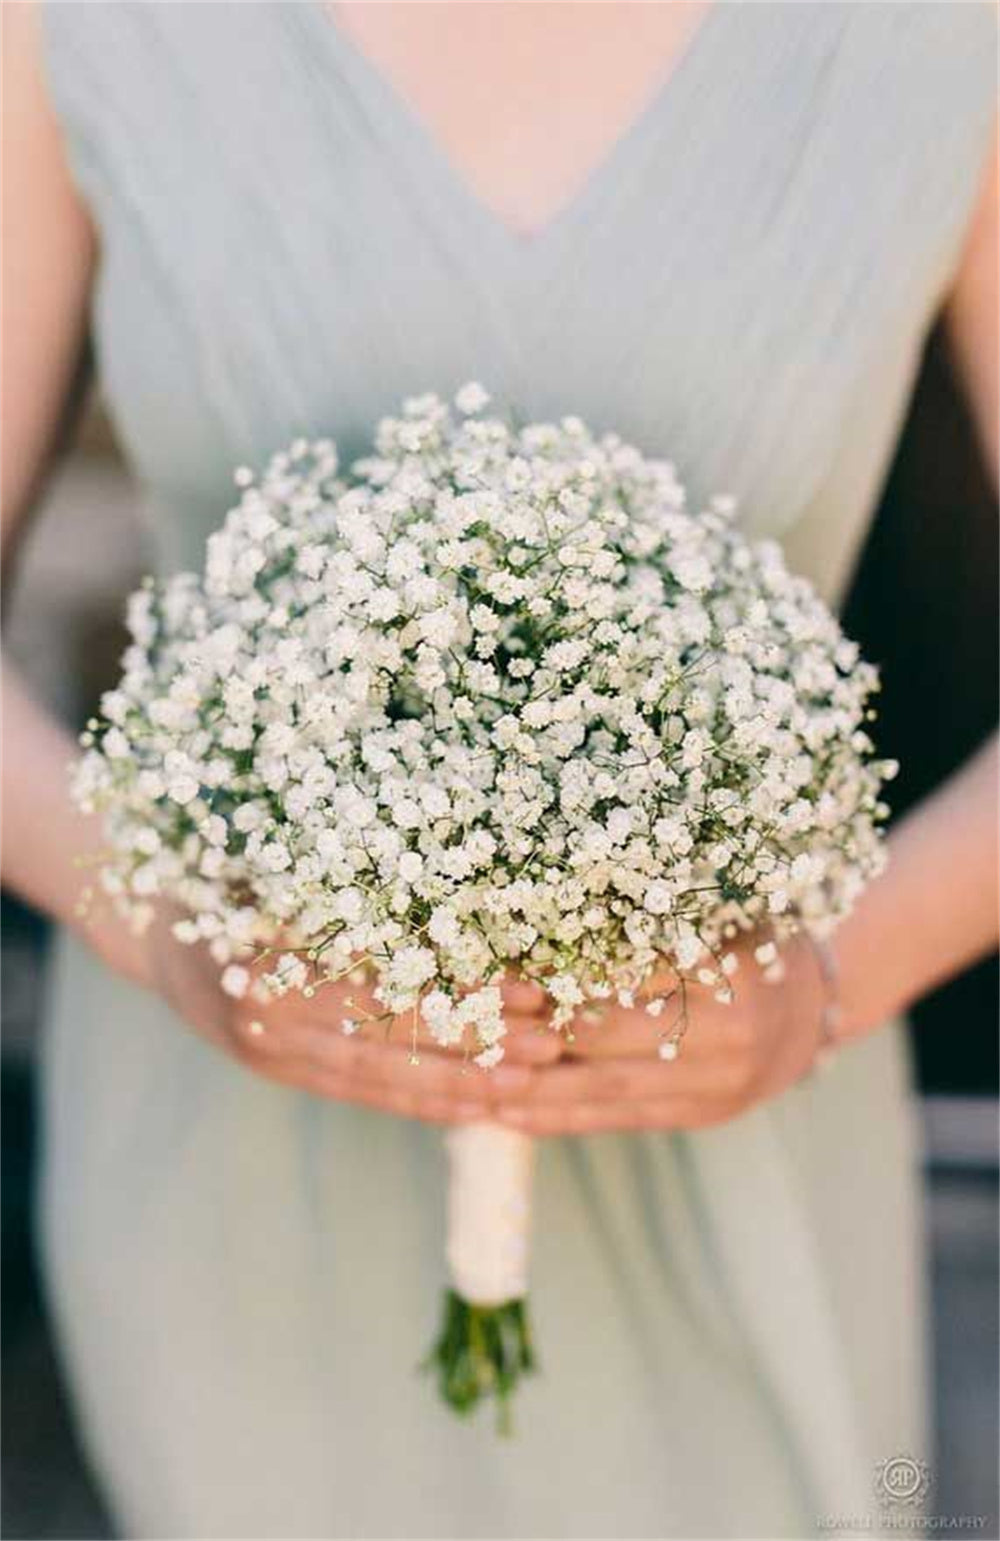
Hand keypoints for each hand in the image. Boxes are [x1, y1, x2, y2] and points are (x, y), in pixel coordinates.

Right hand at [100, 906, 560, 1125]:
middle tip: (552, 1041)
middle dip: (479, 1044)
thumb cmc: (227, 866)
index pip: (391, 984)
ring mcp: (269, 1051)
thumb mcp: (279, 855)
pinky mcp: (276, 1070)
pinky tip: (476, 1103)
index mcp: (271, 953)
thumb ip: (352, 881)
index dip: (465, 991)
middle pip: (393, 1037)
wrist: (146, 920)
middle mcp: (267, 1014)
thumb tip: (462, 877)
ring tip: (532, 1079)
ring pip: (381, 1076)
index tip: (531, 989)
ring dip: (461, 1081)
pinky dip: (422, 1099)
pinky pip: (361, 1092)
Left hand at [493, 936, 830, 1135]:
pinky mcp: (704, 1116)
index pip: (623, 974)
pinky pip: (621, 1120)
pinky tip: (510, 1115)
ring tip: (473, 1083)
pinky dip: (562, 1118)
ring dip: (534, 1089)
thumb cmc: (749, 936)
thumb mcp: (715, 909)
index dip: (557, 976)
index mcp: (728, 970)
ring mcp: (718, 1085)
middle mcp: (728, 1034)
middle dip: (532, 1034)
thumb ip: (648, 914)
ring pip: (607, 1090)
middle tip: (467, 1027)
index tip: (499, 975)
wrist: (817, 1003)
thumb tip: (544, 911)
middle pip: (608, 1036)